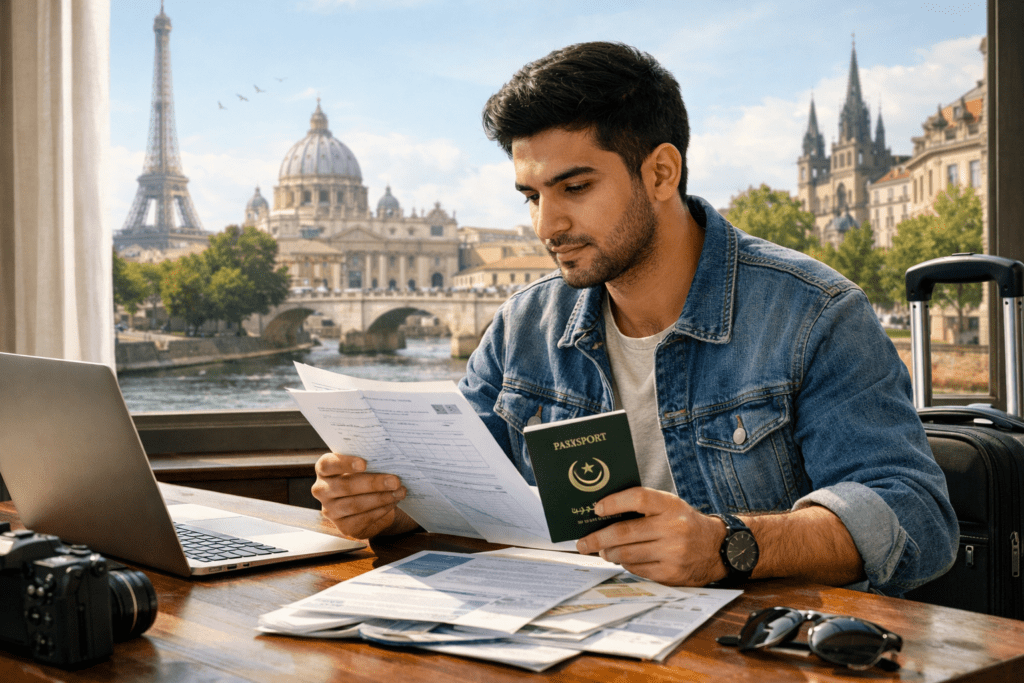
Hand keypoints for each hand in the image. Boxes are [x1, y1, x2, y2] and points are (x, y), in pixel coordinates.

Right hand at [311, 453, 417, 538]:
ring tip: (399, 492)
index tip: (364, 463)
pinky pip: (363, 519)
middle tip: (395, 480)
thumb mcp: (364, 466)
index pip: (327, 465)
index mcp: (324, 470)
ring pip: (354, 505)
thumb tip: (387, 460)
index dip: (344, 463)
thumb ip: (369, 462)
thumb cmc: (366, 476)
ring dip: (381, 498)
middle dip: (373, 483)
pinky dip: (381, 510)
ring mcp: (331, 511)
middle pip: (345, 486)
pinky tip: (393, 502)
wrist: (370, 502)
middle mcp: (322, 490)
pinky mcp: (344, 527)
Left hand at [575, 487, 726, 585]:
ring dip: (609, 553)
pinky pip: (638, 569)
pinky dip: (625, 564)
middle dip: (598, 538)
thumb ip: (643, 506)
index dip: (614, 502)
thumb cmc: (684, 523)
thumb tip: (604, 513)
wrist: (716, 548)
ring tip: (602, 551)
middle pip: (625, 532)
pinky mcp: (671, 573)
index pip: (638, 498)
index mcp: (670, 506)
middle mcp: (673, 528)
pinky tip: (621, 560)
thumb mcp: (670, 506)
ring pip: (628, 554)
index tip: (597, 508)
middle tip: (583, 542)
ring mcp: (673, 553)